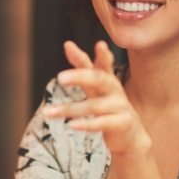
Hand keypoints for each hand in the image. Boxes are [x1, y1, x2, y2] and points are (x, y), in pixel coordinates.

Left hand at [43, 40, 150, 154]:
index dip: (101, 55)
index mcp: (108, 79)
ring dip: (69, 109)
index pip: (102, 64)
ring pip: (93, 106)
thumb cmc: (108, 106)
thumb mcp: (95, 86)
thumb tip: (67, 44)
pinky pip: (101, 123)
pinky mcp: (121, 123)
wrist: (130, 134)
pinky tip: (71, 125)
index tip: (98, 45)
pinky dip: (86, 124)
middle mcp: (115, 90)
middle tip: (60, 77)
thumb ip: (83, 66)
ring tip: (48, 112)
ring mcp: (120, 107)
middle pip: (99, 79)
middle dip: (80, 76)